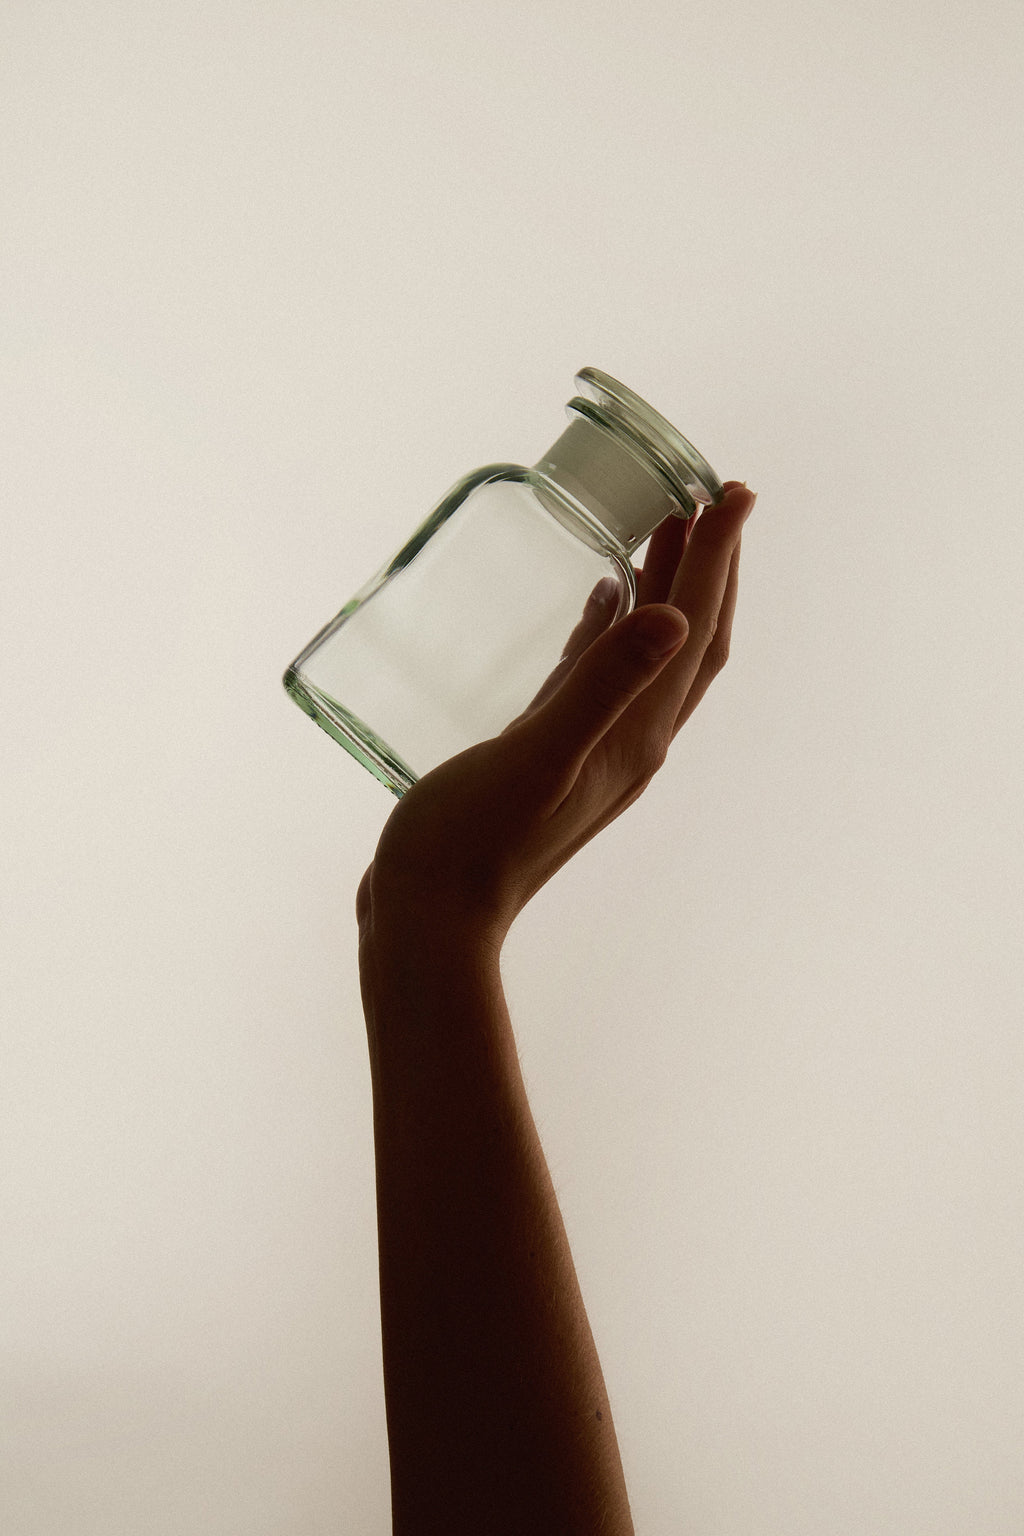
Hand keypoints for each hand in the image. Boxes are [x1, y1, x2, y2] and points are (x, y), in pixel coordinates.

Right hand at [357, 481, 756, 946]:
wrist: (429, 916)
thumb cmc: (471, 842)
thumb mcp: (539, 756)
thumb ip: (601, 686)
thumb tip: (674, 615)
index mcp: (638, 735)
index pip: (697, 630)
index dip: (719, 558)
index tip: (733, 491)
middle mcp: (631, 740)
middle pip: (691, 638)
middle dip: (708, 565)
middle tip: (709, 495)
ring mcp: (593, 748)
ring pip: (649, 654)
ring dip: (666, 589)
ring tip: (664, 527)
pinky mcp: (552, 752)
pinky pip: (599, 675)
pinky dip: (611, 629)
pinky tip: (598, 601)